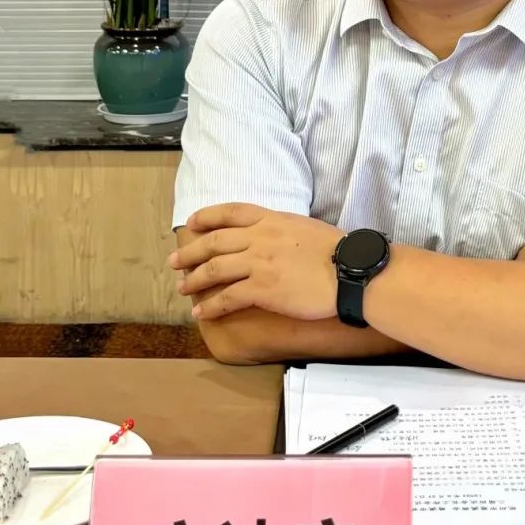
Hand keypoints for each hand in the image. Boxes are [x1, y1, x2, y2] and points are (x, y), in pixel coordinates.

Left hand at [170, 204, 341, 321]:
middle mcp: (260, 237)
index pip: (231, 212)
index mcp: (271, 218)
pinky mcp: (263, 289)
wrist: (349, 271)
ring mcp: (259, 263)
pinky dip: (211, 305)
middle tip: (174, 261)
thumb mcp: (305, 226)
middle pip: (214, 241)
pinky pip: (228, 297)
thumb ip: (282, 229)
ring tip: (181, 288)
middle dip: (190, 251)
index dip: (207, 216)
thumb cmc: (337, 250)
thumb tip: (273, 235)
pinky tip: (202, 312)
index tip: (192, 224)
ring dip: (194, 279)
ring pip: (215, 269)